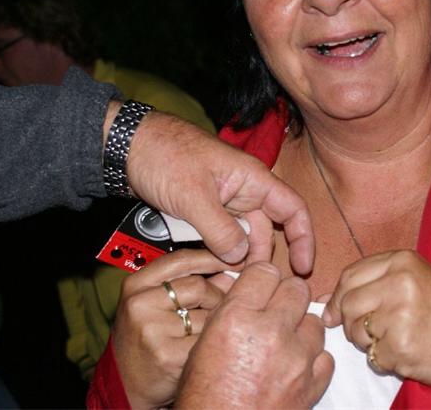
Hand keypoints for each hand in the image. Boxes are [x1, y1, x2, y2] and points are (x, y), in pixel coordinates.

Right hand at [112, 249, 233, 408]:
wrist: (126, 383)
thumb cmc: (146, 338)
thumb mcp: (158, 303)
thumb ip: (189, 281)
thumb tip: (232, 267)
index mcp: (136, 284)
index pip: (182, 259)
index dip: (213, 258)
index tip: (235, 260)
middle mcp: (139, 304)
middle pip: (199, 286)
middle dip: (217, 297)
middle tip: (216, 310)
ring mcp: (151, 330)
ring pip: (207, 314)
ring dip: (215, 323)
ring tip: (202, 333)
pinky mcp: (167, 355)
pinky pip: (207, 339)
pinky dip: (211, 343)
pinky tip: (202, 349)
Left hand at [113, 105, 313, 273]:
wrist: (127, 145)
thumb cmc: (163, 155)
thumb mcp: (192, 196)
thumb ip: (220, 229)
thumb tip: (240, 259)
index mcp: (252, 179)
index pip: (293, 209)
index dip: (303, 238)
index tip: (303, 267)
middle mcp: (243, 191)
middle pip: (265, 230)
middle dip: (261, 258)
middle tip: (250, 286)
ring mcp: (223, 201)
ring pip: (239, 237)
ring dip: (235, 258)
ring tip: (227, 283)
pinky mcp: (204, 210)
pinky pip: (218, 235)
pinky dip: (216, 252)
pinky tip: (210, 270)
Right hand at [175, 262, 333, 408]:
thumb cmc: (204, 396)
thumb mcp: (203, 343)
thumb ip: (230, 310)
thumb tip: (249, 288)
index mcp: (237, 318)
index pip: (265, 271)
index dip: (261, 278)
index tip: (259, 287)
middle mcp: (271, 332)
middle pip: (296, 288)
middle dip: (285, 297)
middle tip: (273, 312)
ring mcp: (297, 359)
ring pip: (314, 321)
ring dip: (301, 329)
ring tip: (282, 343)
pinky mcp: (313, 383)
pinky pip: (325, 355)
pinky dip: (312, 359)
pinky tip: (294, 366)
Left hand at [323, 250, 430, 387]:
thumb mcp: (415, 278)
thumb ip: (373, 282)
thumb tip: (325, 303)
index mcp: (401, 260)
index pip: (349, 276)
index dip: (338, 297)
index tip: (336, 312)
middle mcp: (399, 283)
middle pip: (349, 305)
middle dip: (353, 323)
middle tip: (373, 330)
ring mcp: (399, 315)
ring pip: (357, 333)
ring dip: (370, 343)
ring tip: (397, 338)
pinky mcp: (401, 345)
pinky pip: (374, 357)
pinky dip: (386, 360)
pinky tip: (408, 351)